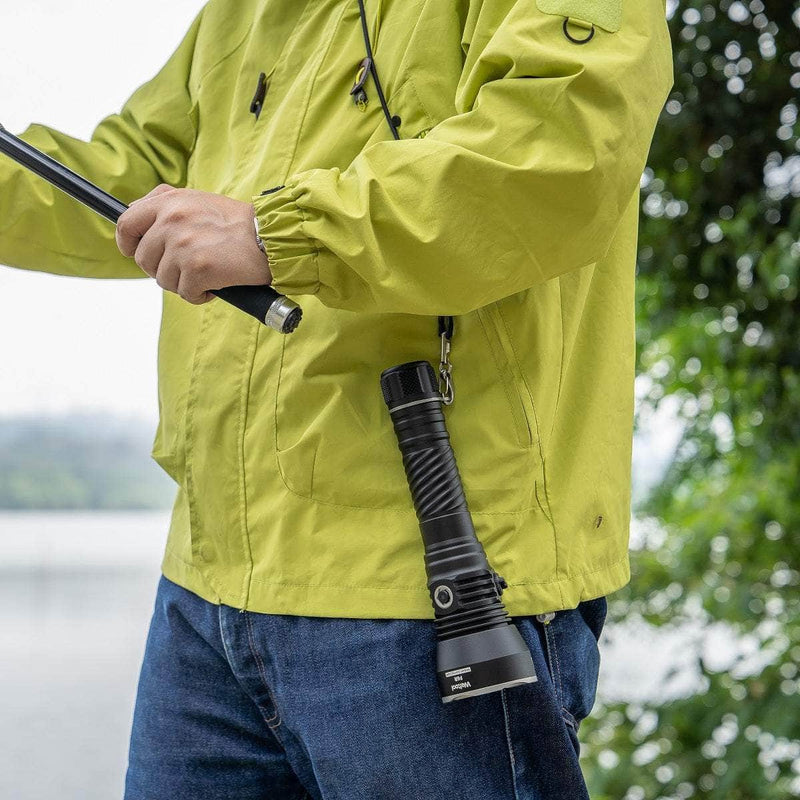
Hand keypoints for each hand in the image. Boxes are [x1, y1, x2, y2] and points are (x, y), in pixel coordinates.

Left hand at [116, 185, 271, 304]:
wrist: (271, 237)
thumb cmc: (240, 224)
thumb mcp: (199, 201)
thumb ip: (168, 207)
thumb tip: (141, 223)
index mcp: (170, 202)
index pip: (126, 223)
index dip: (127, 243)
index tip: (134, 252)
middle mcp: (171, 220)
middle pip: (144, 259)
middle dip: (162, 269)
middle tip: (186, 269)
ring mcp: (183, 245)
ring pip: (164, 280)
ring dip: (184, 283)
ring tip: (207, 273)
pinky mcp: (197, 269)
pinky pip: (186, 293)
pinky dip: (201, 295)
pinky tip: (216, 284)